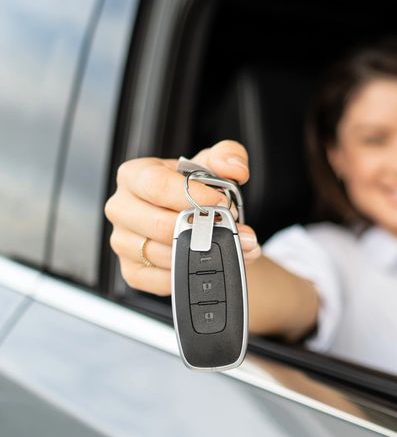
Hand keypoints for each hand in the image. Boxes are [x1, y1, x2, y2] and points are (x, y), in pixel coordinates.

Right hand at [105, 140, 261, 295]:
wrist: (196, 220)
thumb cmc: (196, 190)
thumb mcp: (212, 165)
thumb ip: (228, 156)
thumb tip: (234, 168)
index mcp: (135, 176)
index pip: (156, 185)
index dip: (191, 196)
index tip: (221, 202)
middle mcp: (122, 208)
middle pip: (160, 224)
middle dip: (203, 228)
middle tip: (233, 227)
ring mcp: (123, 242)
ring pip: (164, 254)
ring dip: (204, 253)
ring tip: (234, 245)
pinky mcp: (132, 271)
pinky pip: (160, 280)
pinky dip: (189, 273)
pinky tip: (206, 262)